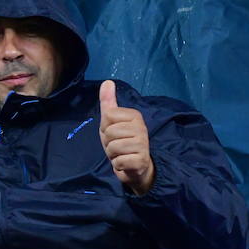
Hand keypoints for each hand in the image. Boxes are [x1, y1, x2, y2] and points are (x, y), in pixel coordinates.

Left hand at [99, 80, 154, 195]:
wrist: (135, 166)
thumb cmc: (121, 141)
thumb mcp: (111, 121)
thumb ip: (108, 102)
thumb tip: (107, 82)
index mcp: (135, 115)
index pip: (107, 115)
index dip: (105, 126)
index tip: (114, 133)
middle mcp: (141, 127)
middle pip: (109, 132)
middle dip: (108, 142)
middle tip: (117, 145)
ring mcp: (143, 144)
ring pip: (113, 147)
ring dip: (113, 154)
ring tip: (121, 154)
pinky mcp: (141, 160)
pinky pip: (119, 161)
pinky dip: (118, 164)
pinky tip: (125, 163)